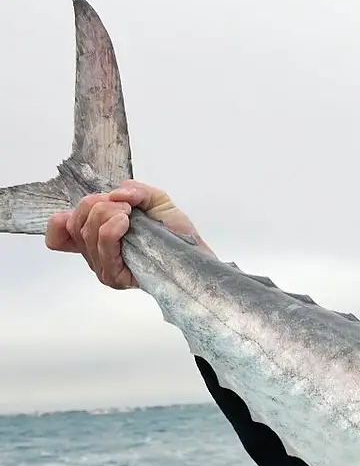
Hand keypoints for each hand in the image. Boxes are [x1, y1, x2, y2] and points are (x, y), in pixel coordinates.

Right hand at [44, 179, 208, 288]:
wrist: (195, 254)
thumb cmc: (175, 232)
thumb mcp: (155, 200)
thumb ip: (135, 189)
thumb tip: (116, 193)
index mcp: (96, 236)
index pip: (58, 234)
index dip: (61, 221)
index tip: (92, 205)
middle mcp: (96, 253)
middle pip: (73, 224)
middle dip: (95, 205)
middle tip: (124, 206)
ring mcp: (104, 266)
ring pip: (85, 232)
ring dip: (105, 214)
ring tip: (129, 213)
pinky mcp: (115, 276)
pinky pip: (102, 248)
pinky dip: (110, 229)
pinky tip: (125, 222)